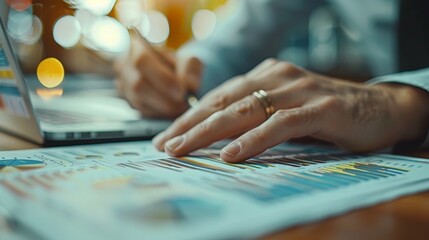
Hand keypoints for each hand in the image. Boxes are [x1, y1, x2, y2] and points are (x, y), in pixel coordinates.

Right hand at [114, 33, 202, 117]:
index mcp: (136, 46)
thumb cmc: (177, 64)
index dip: (161, 77)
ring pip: (138, 101)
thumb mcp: (188, 59)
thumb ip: (191, 69)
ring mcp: (122, 84)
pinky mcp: (127, 101)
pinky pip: (140, 111)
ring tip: (181, 109)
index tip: (181, 91)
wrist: (168, 74)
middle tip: (184, 105)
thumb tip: (191, 85)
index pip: (142, 60)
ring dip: (162, 109)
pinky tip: (171, 112)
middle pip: (138, 84)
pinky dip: (158, 114)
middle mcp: (124, 65)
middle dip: (163, 99)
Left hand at [153, 59, 428, 161]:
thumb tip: (220, 139)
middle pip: (225, 101)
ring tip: (183, 149)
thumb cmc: (327, 113)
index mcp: (266, 76)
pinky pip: (280, 124)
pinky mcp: (321, 107)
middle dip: (190, 124)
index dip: (191, 116)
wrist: (381, 107)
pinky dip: (254, 139)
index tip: (167, 137)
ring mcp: (299, 89)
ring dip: (210, 132)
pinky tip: (232, 154)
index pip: (220, 96)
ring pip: (245, 109)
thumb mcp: (285, 110)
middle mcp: (278, 77)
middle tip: (165, 145)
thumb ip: (257, 117)